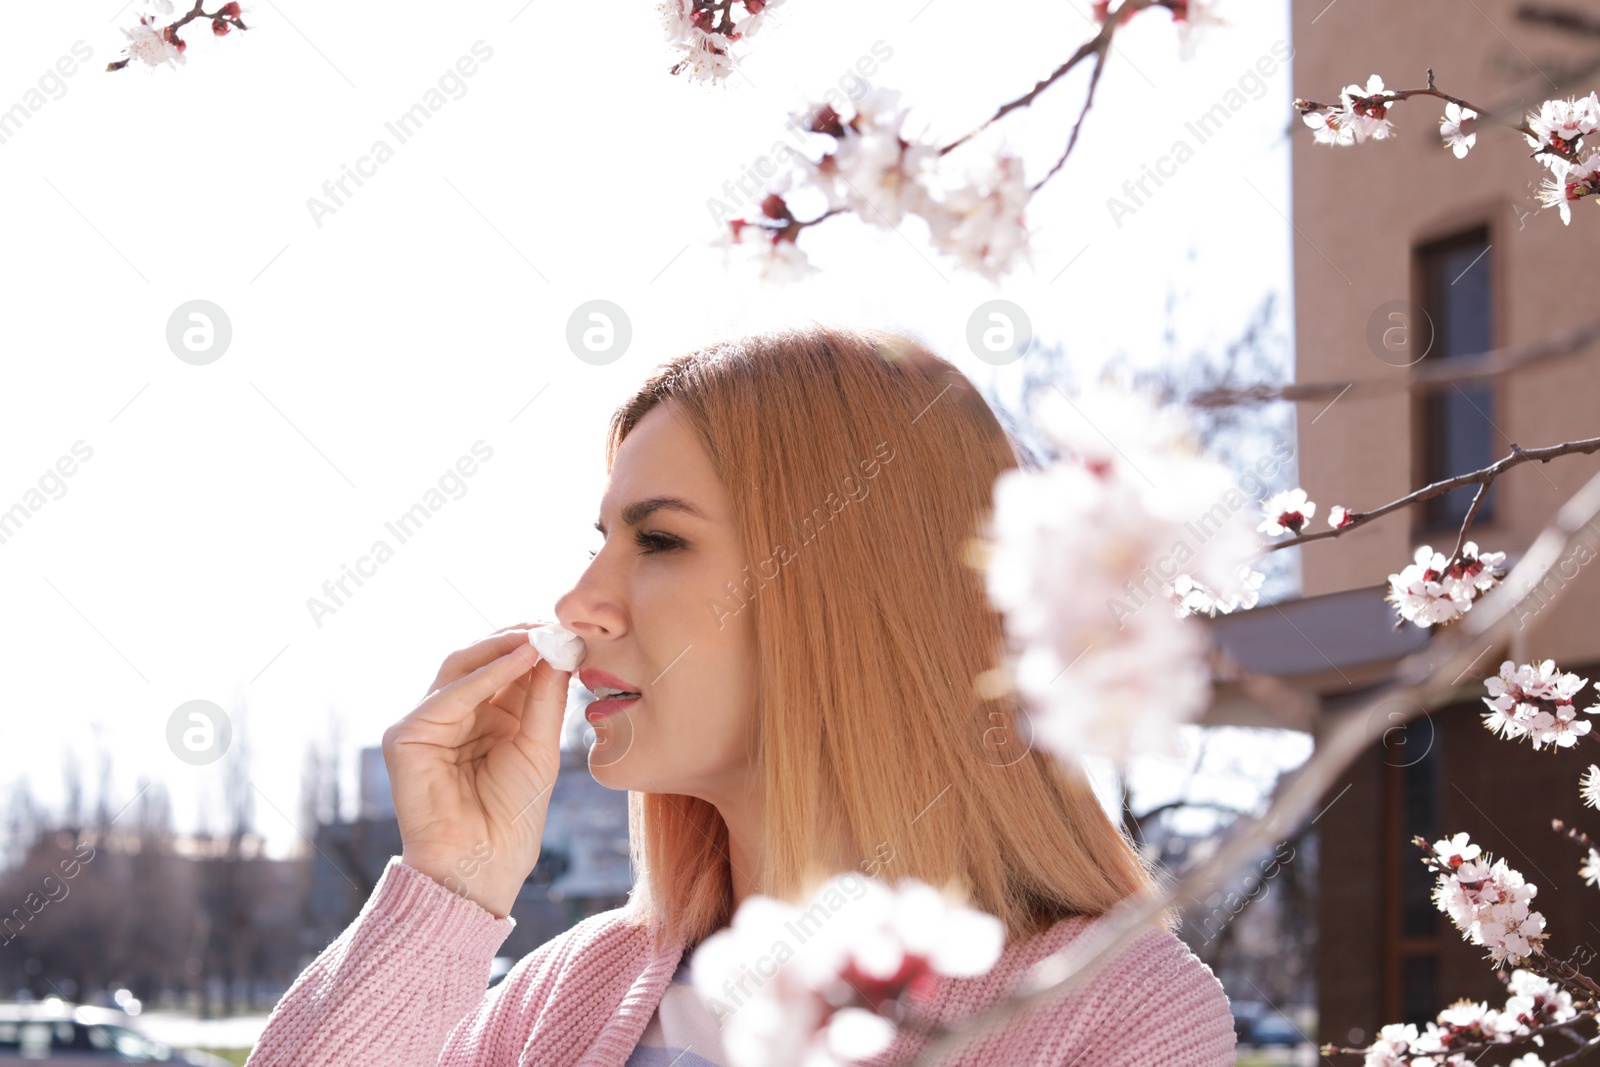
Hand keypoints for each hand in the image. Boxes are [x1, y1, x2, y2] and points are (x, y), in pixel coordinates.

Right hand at [382, 623, 571, 917]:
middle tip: (554, 624)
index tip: (568, 628)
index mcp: (485, 718)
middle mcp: (454, 715)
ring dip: (502, 646)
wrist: (484, 864)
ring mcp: (426, 724)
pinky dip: (485, 674)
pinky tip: (520, 660)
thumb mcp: (540, 746)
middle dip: (516, 637)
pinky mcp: (405, 736)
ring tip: (541, 635)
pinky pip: (448, 695)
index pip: (504, 667)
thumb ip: (544, 697)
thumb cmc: (514, 814)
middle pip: (479, 659)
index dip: (532, 645)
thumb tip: (558, 648)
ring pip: (460, 666)